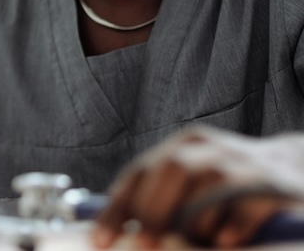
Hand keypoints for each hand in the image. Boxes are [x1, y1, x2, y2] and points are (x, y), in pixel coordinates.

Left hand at [92, 126, 303, 248]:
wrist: (294, 166)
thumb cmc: (231, 186)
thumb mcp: (194, 184)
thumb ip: (164, 202)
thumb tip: (126, 234)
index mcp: (182, 146)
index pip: (140, 172)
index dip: (118, 207)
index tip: (101, 240)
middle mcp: (209, 147)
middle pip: (172, 169)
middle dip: (152, 211)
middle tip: (142, 246)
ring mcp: (242, 162)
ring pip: (207, 184)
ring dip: (195, 221)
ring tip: (198, 241)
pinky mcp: (271, 185)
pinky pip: (244, 205)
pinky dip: (230, 226)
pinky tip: (225, 240)